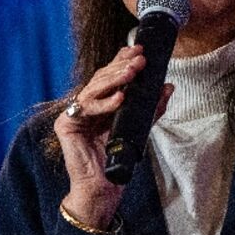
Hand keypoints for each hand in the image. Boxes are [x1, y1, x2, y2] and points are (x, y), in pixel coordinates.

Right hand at [53, 45, 173, 227]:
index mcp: (100, 102)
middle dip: (121, 66)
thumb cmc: (120, 156)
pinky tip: (120, 97)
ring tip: (132, 72)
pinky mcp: (66, 125)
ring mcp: (74, 114)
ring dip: (114, 79)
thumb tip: (168, 86)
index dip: (122, 60)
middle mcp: (85, 104)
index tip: (139, 49)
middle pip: (102, 78)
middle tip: (140, 58)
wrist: (105, 185)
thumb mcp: (140, 127)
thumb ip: (152, 107)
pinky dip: (104, 103)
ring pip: (93, 88)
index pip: (110, 76)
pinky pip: (86, 108)